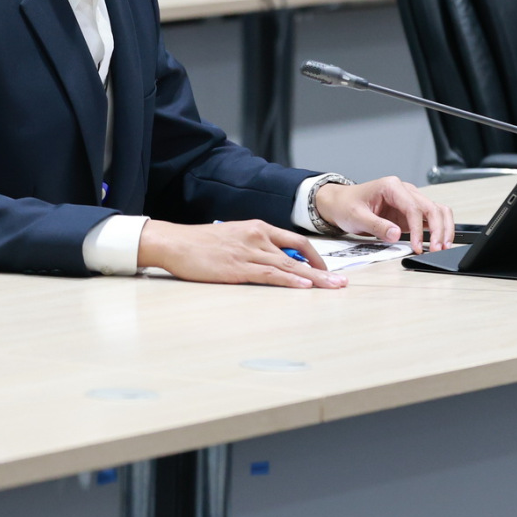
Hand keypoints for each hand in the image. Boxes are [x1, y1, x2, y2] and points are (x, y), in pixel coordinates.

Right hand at [136, 219, 346, 288]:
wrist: (175, 242)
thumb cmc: (200, 243)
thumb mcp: (232, 237)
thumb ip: (254, 246)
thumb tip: (273, 261)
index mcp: (257, 228)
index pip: (295, 240)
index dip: (314, 255)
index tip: (326, 269)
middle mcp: (257, 237)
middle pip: (298, 254)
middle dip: (323, 270)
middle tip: (342, 283)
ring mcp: (249, 252)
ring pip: (289, 266)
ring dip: (314, 279)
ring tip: (332, 288)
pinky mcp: (238, 268)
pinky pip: (270, 275)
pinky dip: (289, 281)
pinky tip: (304, 287)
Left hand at [314, 177, 454, 251]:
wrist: (341, 203)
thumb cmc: (347, 205)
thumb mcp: (356, 216)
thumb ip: (376, 225)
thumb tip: (396, 234)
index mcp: (391, 186)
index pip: (413, 207)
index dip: (417, 228)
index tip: (417, 245)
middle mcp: (405, 191)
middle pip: (431, 208)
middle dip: (438, 229)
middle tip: (436, 249)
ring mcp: (410, 201)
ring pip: (437, 211)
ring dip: (443, 228)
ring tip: (442, 247)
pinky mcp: (410, 213)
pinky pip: (431, 219)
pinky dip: (438, 230)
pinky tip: (437, 243)